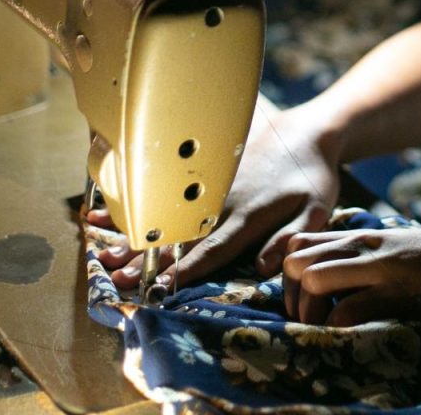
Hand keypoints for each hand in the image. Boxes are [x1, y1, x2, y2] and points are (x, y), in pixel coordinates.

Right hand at [89, 102, 343, 291]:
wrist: (305, 132)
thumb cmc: (311, 177)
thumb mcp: (315, 210)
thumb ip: (289, 238)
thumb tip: (262, 268)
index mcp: (247, 216)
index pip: (213, 250)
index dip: (187, 271)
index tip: (161, 289)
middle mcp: (221, 204)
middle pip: (179, 239)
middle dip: (148, 262)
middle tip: (118, 281)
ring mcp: (207, 189)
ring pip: (167, 219)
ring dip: (135, 239)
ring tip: (106, 258)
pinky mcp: (201, 177)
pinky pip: (166, 195)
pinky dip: (137, 206)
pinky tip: (105, 215)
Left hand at [281, 226, 420, 327]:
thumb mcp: (397, 248)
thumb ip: (367, 257)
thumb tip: (339, 276)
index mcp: (362, 237)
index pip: (298, 243)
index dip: (288, 276)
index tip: (302, 300)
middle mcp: (363, 246)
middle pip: (294, 260)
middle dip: (290, 296)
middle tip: (308, 320)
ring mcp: (378, 267)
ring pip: (312, 279)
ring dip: (309, 310)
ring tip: (323, 329)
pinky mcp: (396, 291)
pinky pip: (346, 310)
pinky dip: (337, 328)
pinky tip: (347, 336)